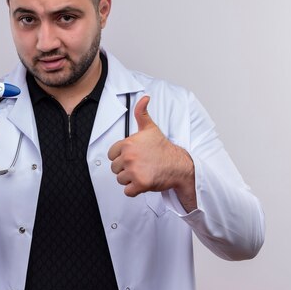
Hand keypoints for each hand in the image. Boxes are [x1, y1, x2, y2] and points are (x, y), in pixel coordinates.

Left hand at [107, 96, 196, 211]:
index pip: (111, 155)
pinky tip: (144, 181)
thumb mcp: (150, 128)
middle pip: (115, 168)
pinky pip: (127, 191)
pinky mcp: (140, 184)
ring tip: (143, 172)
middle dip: (126, 169)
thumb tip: (144, 98)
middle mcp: (129, 156)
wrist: (179, 165)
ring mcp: (134, 170)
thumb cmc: (163, 148)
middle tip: (140, 165)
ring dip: (130, 179)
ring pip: (120, 180)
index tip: (134, 156)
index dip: (121, 157)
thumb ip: (142, 113)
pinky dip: (135, 190)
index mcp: (128, 143)